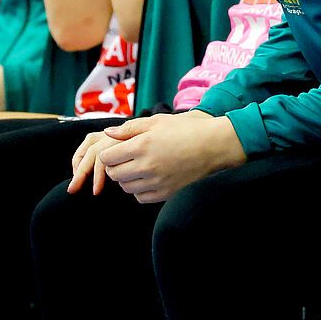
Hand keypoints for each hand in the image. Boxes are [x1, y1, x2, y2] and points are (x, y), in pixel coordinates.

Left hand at [69, 110, 245, 202]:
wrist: (213, 145)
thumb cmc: (185, 129)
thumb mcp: (156, 121)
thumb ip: (129, 128)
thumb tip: (108, 133)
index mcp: (140, 146)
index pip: (107, 158)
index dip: (108, 154)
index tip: (116, 150)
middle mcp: (145, 166)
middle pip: (114, 174)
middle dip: (115, 167)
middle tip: (125, 159)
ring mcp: (156, 182)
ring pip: (126, 187)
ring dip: (126, 179)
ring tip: (137, 167)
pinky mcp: (166, 193)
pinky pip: (141, 198)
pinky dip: (139, 190)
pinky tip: (147, 178)